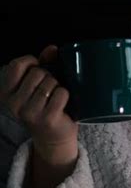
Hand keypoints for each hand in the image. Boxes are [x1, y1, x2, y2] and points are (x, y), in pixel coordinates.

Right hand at [0, 46, 77, 161]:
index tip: (39, 69)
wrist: (53, 138)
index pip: (16, 65)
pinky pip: (61, 93)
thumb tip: (52, 48)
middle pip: (37, 72)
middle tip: (50, 89)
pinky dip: (66, 95)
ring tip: (55, 98)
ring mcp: (30, 112)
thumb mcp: (37, 85)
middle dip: (48, 76)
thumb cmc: (44, 106)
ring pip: (50, 82)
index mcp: (6, 93)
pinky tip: (63, 104)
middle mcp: (14, 104)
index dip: (31, 62)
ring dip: (58, 86)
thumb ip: (42, 64)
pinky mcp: (47, 118)